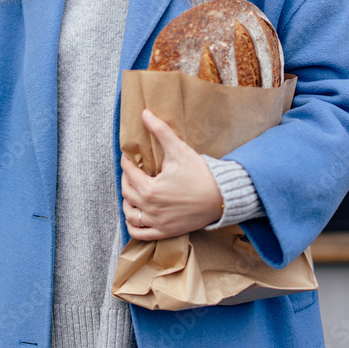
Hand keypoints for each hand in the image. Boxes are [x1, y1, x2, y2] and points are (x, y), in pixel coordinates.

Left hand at [121, 109, 223, 239]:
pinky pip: (140, 234)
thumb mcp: (179, 150)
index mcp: (150, 189)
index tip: (129, 157)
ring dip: (127, 202)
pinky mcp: (165, 232)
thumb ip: (160, 131)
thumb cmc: (201, 174)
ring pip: (129, 214)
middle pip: (126, 192)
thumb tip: (145, 114)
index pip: (129, 173)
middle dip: (126, 179)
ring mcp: (157, 222)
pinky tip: (134, 215)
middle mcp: (150, 208)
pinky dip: (132, 226)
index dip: (127, 162)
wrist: (222, 196)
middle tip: (131, 171)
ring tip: (132, 191)